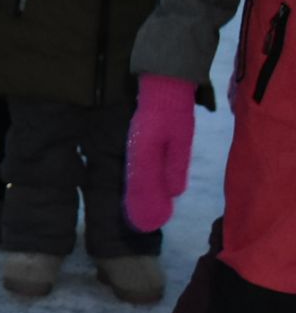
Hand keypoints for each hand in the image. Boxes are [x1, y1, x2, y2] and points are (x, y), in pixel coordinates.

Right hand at [125, 73, 196, 230]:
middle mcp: (132, 153)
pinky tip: (143, 190)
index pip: (139, 185)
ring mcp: (132, 149)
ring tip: (142, 214)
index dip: (141, 206)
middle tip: (144, 226)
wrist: (163, 85)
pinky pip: (136, 169)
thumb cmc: (174, 110)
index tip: (145, 226)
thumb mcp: (180, 137)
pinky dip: (139, 182)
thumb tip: (173, 193)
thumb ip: (175, 164)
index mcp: (141, 152)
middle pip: (131, 185)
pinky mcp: (136, 146)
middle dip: (137, 205)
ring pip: (133, 178)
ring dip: (137, 195)